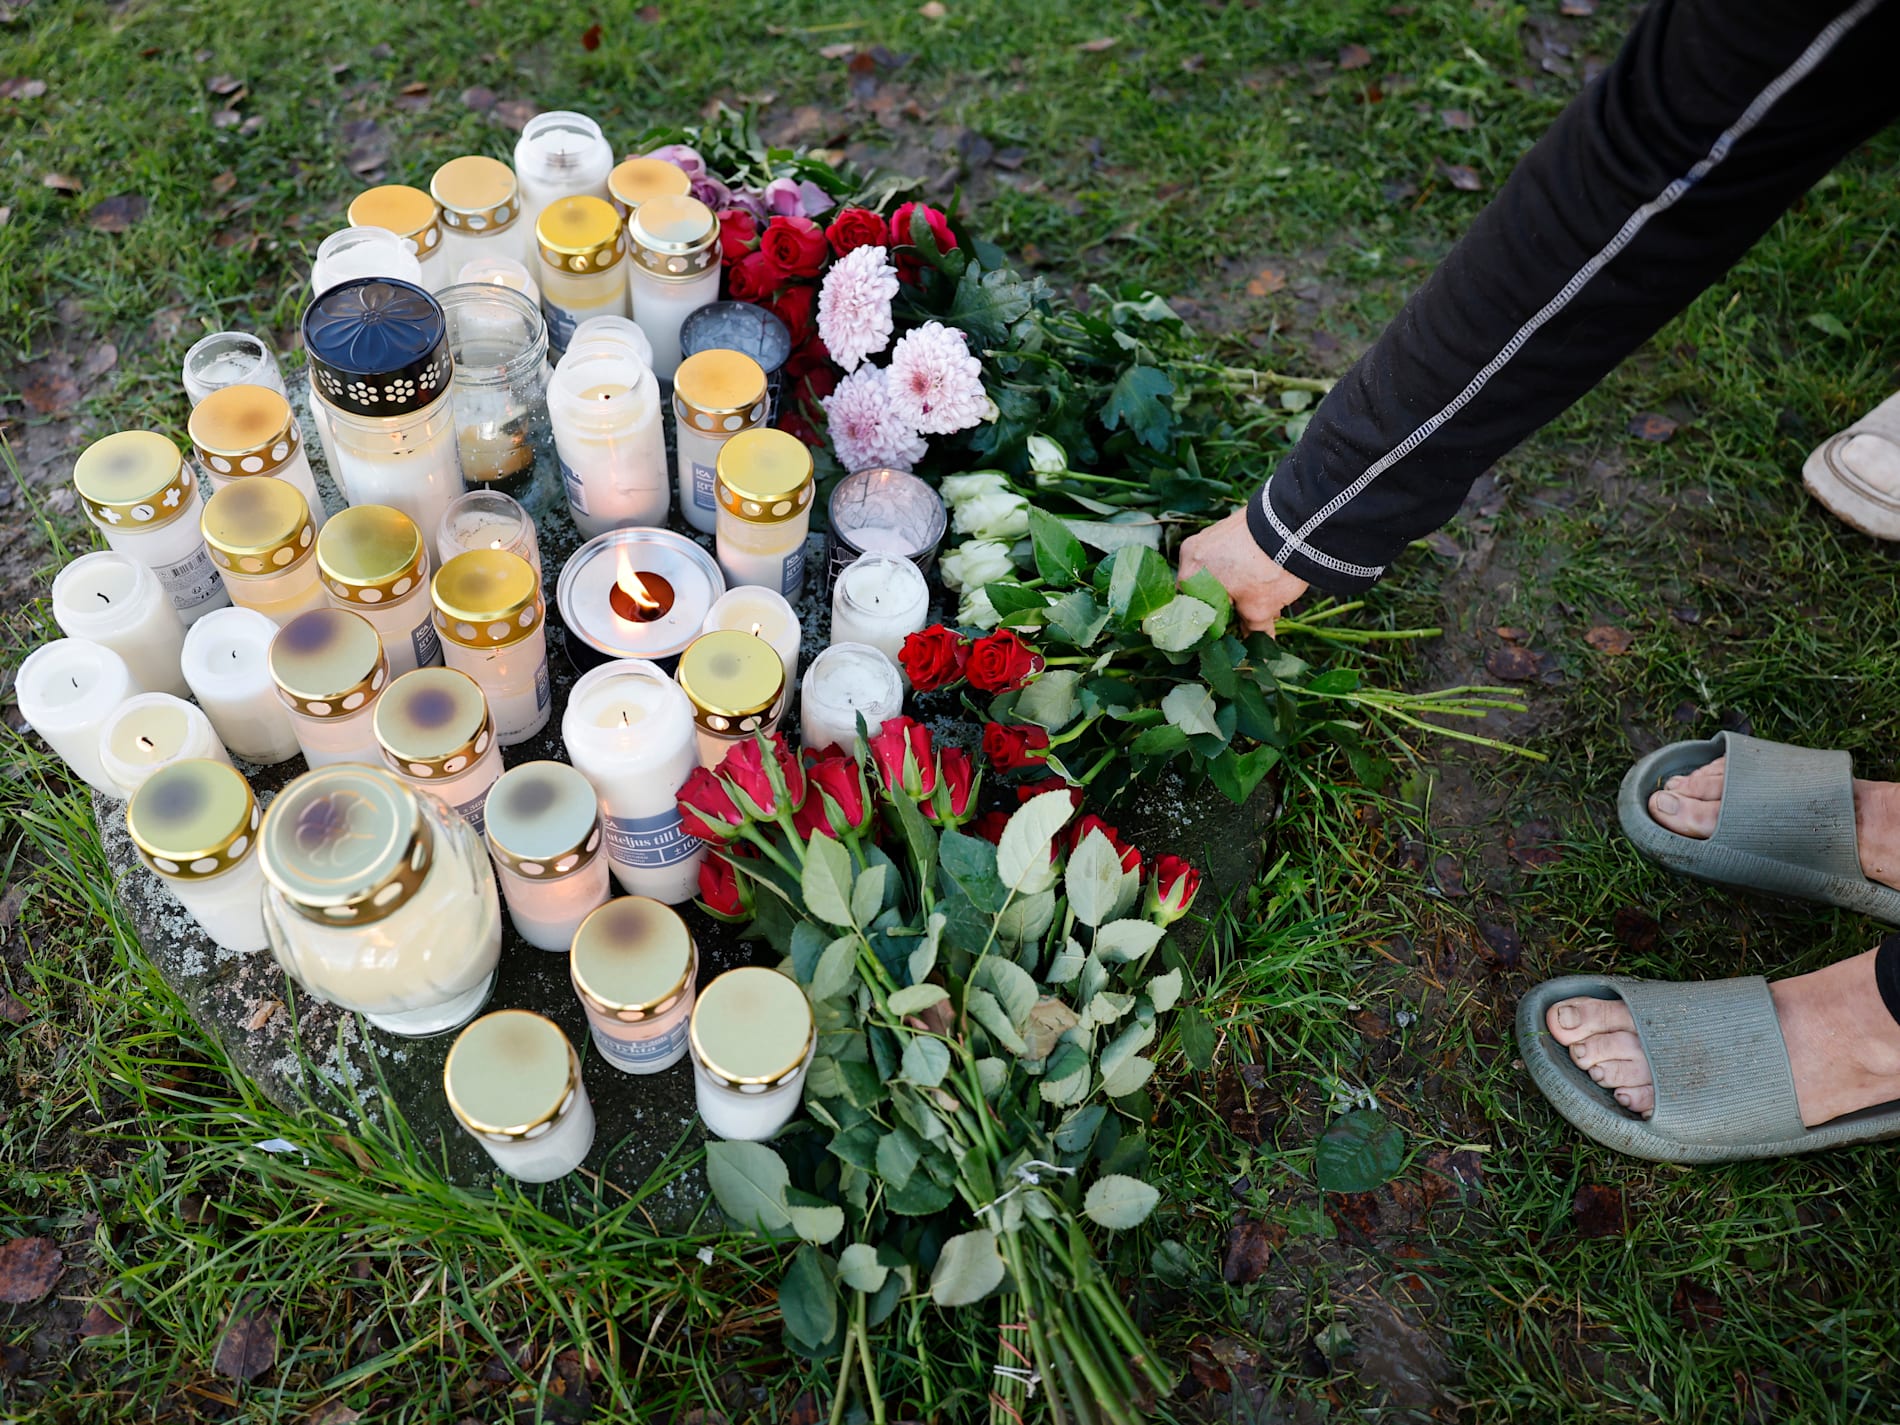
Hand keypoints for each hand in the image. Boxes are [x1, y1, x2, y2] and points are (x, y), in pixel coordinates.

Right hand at [1178, 506, 1308, 635]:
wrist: (1294, 524)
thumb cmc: (1268, 569)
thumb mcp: (1260, 608)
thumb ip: (1253, 630)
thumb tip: (1259, 644)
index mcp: (1189, 575)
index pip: (1191, 610)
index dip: (1210, 626)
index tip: (1227, 633)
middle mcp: (1191, 552)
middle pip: (1204, 590)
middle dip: (1228, 606)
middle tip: (1249, 617)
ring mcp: (1208, 535)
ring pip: (1217, 572)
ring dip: (1235, 587)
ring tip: (1262, 598)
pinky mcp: (1226, 525)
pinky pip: (1227, 554)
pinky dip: (1240, 568)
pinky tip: (1262, 577)